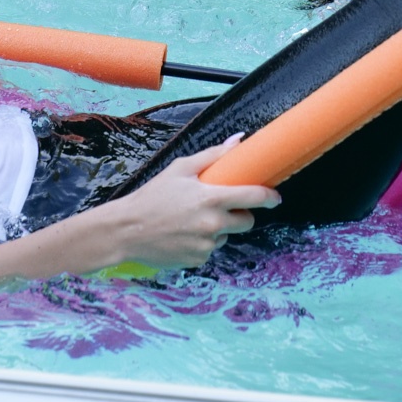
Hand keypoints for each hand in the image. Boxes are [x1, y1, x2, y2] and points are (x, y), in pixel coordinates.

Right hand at [105, 136, 280, 268]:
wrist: (126, 230)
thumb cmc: (152, 196)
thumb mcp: (180, 169)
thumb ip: (212, 156)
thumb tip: (239, 141)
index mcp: (211, 198)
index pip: (253, 197)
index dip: (269, 197)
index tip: (274, 197)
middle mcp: (213, 224)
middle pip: (247, 222)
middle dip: (241, 214)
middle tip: (222, 207)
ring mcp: (206, 244)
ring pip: (226, 235)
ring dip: (218, 228)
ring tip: (191, 220)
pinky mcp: (198, 260)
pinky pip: (210, 249)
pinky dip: (202, 242)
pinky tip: (183, 234)